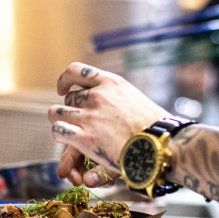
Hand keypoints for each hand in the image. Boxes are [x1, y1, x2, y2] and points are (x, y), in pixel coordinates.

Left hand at [48, 62, 168, 186]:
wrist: (162, 146)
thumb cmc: (154, 127)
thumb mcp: (135, 98)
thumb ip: (116, 95)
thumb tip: (107, 98)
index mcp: (111, 82)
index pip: (76, 70)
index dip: (65, 80)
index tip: (63, 89)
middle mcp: (98, 95)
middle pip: (68, 98)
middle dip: (71, 110)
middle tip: (79, 121)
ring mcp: (90, 115)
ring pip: (56, 112)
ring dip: (61, 121)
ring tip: (69, 130)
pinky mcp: (85, 137)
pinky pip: (58, 130)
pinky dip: (60, 135)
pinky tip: (68, 140)